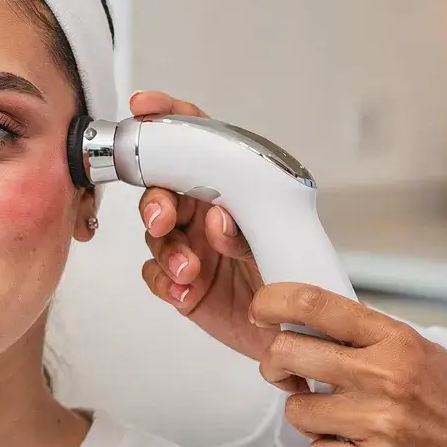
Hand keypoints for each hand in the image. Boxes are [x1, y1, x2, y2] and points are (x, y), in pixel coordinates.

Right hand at [132, 90, 276, 362]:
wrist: (301, 335)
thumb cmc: (298, 279)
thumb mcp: (281, 241)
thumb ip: (248, 226)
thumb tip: (219, 217)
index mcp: (231, 187)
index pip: (196, 141)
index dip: (168, 119)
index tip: (145, 110)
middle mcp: (206, 211)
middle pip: (162, 188)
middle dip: (156, 200)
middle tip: (164, 219)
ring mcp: (190, 246)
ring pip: (155, 234)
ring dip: (167, 250)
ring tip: (189, 270)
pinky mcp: (181, 283)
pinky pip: (156, 275)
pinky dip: (166, 281)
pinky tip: (184, 289)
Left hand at [253, 282, 446, 446]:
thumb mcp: (423, 355)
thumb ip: (370, 340)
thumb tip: (310, 327)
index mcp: (396, 340)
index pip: (315, 304)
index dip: (273, 303)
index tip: (261, 311)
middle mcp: (383, 375)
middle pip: (288, 354)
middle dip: (278, 366)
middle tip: (289, 376)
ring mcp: (376, 422)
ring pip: (296, 411)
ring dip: (309, 418)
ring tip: (342, 422)